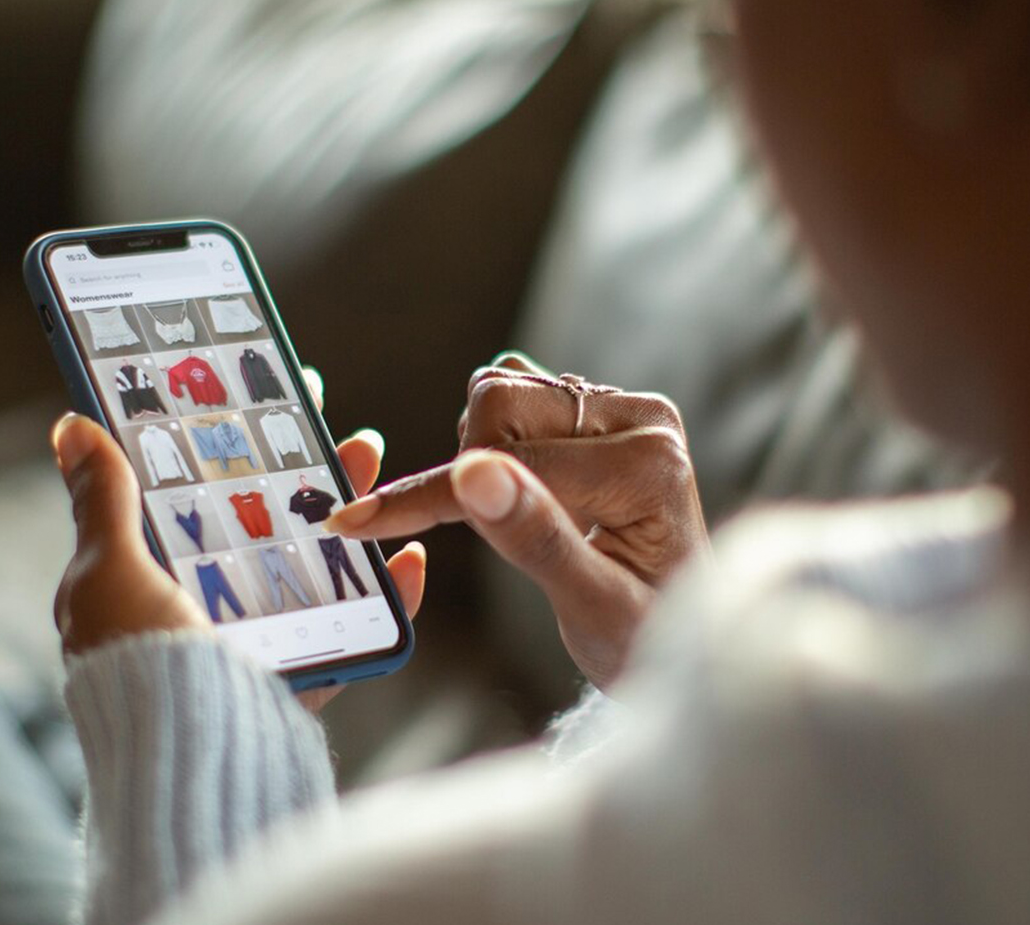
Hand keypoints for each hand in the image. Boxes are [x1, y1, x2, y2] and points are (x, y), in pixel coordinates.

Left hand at [52, 367, 425, 711]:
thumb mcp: (109, 573)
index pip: (191, 493)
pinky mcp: (302, 679)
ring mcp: (256, 643)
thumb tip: (72, 426)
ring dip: (348, 508)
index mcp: (148, 580)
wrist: (188, 765)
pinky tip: (409, 559)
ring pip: (313, 562)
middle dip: (302, 468)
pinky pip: (355, 629)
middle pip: (263, 520)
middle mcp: (201, 609)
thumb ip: (104, 502)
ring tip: (371, 458)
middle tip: (334, 423)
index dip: (225, 442)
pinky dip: (387, 595)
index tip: (262, 396)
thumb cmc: (137, 666)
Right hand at [325, 354, 706, 687]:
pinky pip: (512, 398)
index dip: (430, 498)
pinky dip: (490, 446)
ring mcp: (622, 408)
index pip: (512, 463)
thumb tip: (473, 475)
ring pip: (500, 392)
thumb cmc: (642, 637)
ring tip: (518, 520)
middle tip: (495, 534)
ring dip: (480, 455)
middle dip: (469, 470)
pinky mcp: (600, 409)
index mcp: (650, 465)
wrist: (672, 634)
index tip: (357, 522)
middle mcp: (643, 419)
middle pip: (501, 402)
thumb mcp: (593, 608)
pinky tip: (517, 495)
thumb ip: (537, 541)